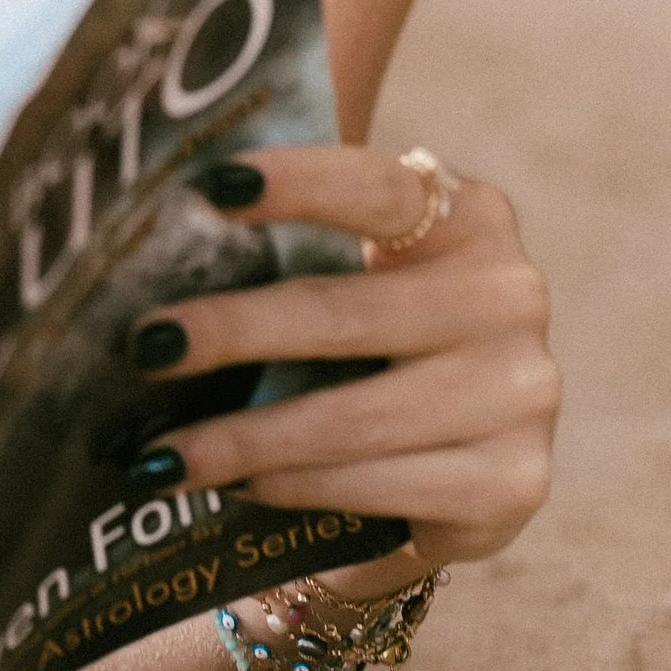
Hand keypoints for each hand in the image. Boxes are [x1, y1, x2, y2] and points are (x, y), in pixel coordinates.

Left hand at [125, 145, 557, 572]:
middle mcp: (510, 295)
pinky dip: (296, 489)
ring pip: (354, 417)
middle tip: (148, 345)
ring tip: (161, 454)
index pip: (374, 188)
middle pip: (345, 311)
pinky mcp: (514, 483)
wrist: (462, 451)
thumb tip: (148, 241)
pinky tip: (237, 488)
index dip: (296, 182)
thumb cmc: (377, 334)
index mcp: (469, 214)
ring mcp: (522, 393)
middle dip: (234, 331)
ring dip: (244, 439)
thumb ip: (292, 242)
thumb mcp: (357, 268)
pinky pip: (379, 486)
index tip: (211, 186)